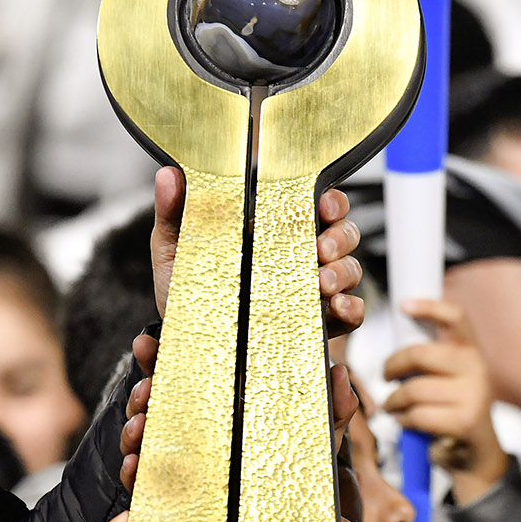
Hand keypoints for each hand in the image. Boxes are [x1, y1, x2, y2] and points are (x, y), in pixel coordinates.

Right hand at [118, 336, 356, 492]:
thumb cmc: (308, 472)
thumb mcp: (321, 435)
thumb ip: (336, 407)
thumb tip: (341, 373)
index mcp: (226, 402)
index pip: (187, 369)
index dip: (161, 353)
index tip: (146, 341)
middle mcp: (201, 425)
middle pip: (159, 398)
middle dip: (142, 391)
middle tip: (143, 389)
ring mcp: (187, 456)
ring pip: (148, 434)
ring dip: (135, 427)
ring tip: (139, 426)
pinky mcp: (179, 491)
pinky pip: (149, 479)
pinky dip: (136, 472)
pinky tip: (134, 467)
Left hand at [149, 166, 363, 336]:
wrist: (186, 346)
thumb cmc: (186, 294)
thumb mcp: (174, 251)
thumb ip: (173, 212)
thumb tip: (168, 176)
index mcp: (271, 230)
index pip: (313, 204)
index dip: (329, 200)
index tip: (323, 204)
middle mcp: (297, 256)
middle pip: (342, 233)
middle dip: (340, 236)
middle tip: (321, 248)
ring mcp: (310, 290)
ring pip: (351, 269)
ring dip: (344, 271)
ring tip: (322, 282)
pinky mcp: (318, 324)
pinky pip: (350, 313)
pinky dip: (352, 308)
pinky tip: (337, 307)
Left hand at [382, 299, 508, 504]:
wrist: (476, 454)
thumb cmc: (451, 409)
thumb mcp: (447, 377)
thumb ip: (430, 356)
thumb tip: (398, 331)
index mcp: (470, 351)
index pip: (455, 318)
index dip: (430, 307)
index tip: (404, 306)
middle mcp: (477, 368)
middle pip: (420, 354)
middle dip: (392, 366)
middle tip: (385, 376)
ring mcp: (474, 395)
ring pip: (414, 389)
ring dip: (394, 401)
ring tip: (393, 406)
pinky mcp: (465, 421)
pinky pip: (418, 415)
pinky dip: (404, 420)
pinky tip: (405, 421)